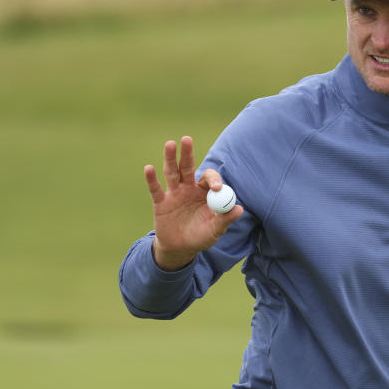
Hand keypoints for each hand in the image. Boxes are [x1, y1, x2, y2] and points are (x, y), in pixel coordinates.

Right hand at [144, 136, 242, 269]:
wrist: (181, 249)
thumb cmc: (201, 236)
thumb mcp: (215, 230)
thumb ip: (225, 219)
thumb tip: (239, 209)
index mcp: (204, 192)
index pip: (209, 178)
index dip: (213, 180)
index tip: (216, 188)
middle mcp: (188, 188)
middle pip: (187, 167)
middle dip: (187, 153)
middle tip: (187, 139)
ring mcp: (173, 193)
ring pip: (171, 173)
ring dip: (170, 159)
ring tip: (170, 144)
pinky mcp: (160, 202)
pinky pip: (156, 189)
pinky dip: (151, 179)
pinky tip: (149, 168)